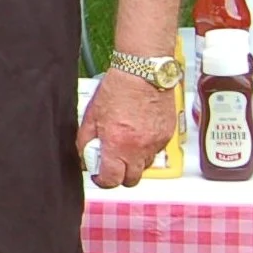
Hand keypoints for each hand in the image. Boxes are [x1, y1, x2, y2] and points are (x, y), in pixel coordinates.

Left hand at [78, 71, 176, 187]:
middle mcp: (139, 147)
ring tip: (126, 145)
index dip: (102, 180)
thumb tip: (85, 156)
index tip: (99, 175)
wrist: (143, 71)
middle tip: (112, 164)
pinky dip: (146, 148)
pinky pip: (156, 152)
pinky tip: (138, 133)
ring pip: (145, 167)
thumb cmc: (118, 88)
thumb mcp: (91, 115)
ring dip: (135, 162)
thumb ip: (85, 140)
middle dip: (120, 176)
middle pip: (131, 180)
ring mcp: (156, 143)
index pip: (111, 179)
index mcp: (118, 144)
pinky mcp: (167, 135)